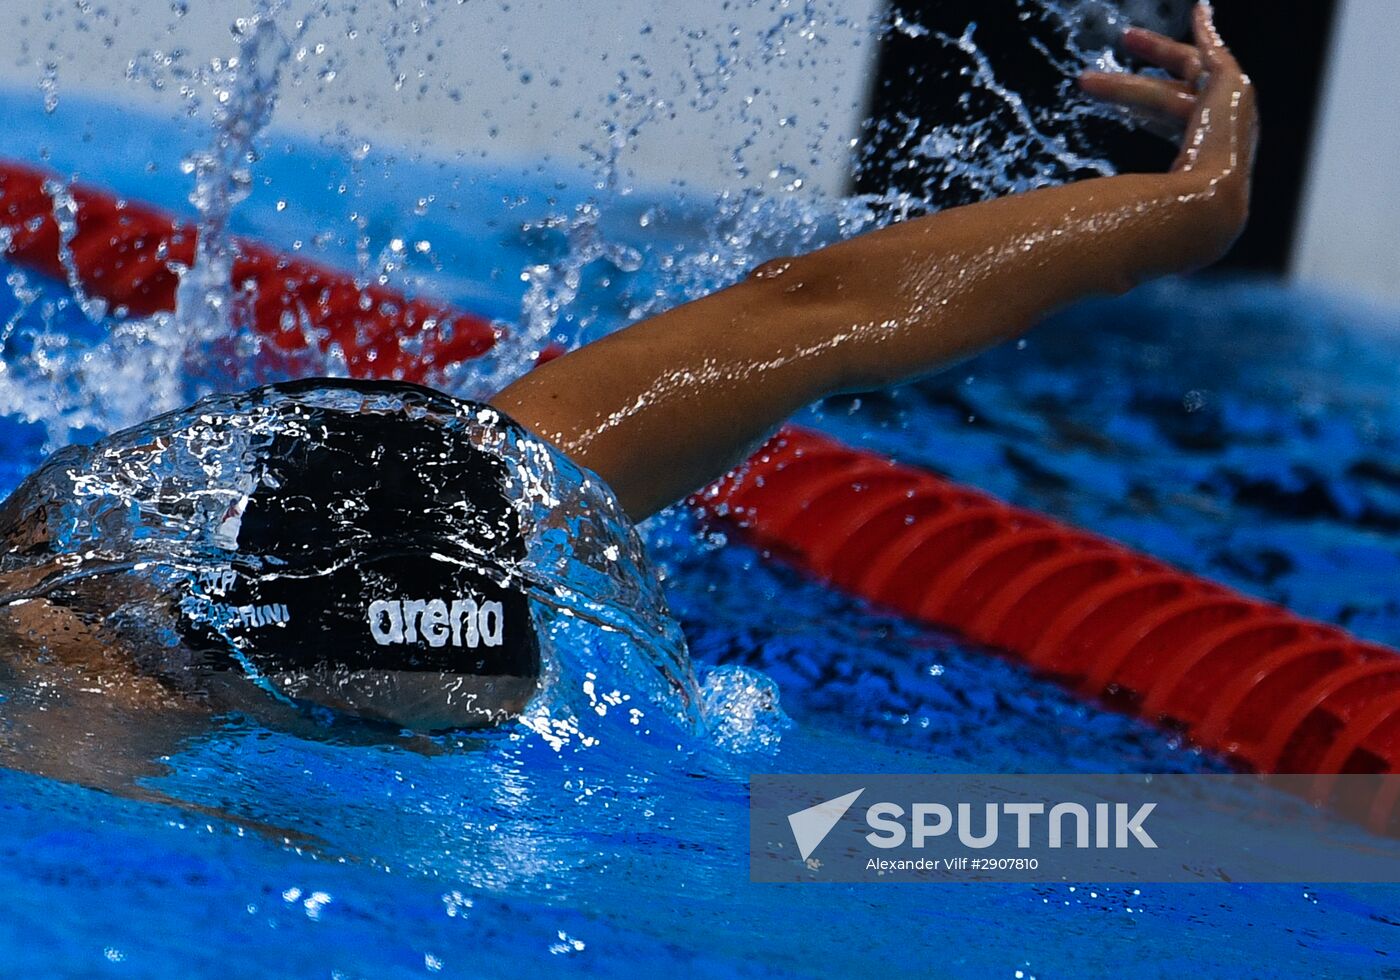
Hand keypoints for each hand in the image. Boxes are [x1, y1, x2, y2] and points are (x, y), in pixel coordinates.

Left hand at [1078, 4, 1257, 248]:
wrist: (1200, 213)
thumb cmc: (1156, 224)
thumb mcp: (1121, 221)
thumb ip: (1101, 232)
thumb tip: (1070, 262)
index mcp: (1200, 166)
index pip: (1165, 124)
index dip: (1135, 104)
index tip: (1100, 92)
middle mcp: (1221, 140)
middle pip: (1172, 99)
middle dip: (1134, 82)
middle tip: (1097, 71)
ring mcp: (1232, 115)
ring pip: (1185, 75)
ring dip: (1154, 54)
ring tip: (1121, 37)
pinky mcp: (1234, 91)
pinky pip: (1218, 52)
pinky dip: (1208, 30)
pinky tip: (1199, 9)